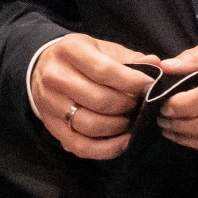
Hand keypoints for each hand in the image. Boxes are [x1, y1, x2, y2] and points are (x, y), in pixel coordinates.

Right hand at [31, 33, 157, 158]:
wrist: (42, 68)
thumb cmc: (81, 58)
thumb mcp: (102, 48)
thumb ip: (128, 58)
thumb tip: (155, 64)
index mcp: (70, 50)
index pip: (103, 70)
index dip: (130, 81)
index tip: (148, 86)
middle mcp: (55, 77)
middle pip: (98, 100)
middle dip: (126, 105)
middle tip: (139, 105)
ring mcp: (51, 104)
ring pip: (90, 125)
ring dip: (118, 127)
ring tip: (131, 121)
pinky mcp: (52, 127)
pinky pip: (81, 146)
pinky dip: (106, 149)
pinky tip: (123, 141)